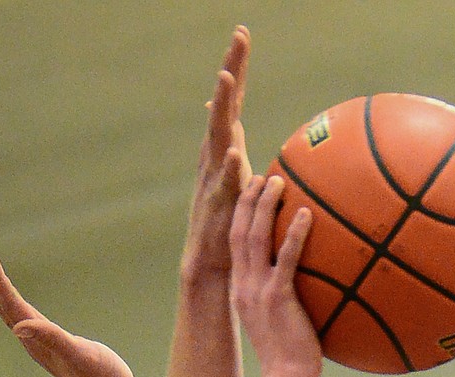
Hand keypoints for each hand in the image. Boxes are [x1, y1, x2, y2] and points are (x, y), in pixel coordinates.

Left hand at [0, 244, 140, 376]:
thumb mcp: (78, 353)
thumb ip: (50, 338)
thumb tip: (17, 327)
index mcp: (37, 338)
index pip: (10, 303)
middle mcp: (32, 340)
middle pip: (0, 303)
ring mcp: (39, 343)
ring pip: (7, 309)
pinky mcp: (50, 345)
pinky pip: (22, 317)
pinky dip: (10, 301)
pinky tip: (9, 300)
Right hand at [181, 25, 251, 280]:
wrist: (211, 264)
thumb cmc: (229, 223)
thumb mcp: (237, 180)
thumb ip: (237, 151)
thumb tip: (237, 126)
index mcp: (223, 147)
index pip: (232, 101)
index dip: (238, 68)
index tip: (242, 33)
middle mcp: (215, 154)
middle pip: (224, 104)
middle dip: (232, 69)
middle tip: (240, 36)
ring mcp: (214, 176)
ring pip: (218, 133)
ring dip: (223, 105)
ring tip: (226, 77)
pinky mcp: (217, 203)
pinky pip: (224, 181)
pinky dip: (227, 165)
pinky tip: (231, 150)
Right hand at [230, 174, 321, 376]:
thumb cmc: (290, 355)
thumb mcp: (280, 320)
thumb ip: (284, 295)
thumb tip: (306, 278)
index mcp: (241, 289)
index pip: (234, 242)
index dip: (240, 213)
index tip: (251, 190)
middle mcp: (243, 286)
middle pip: (239, 230)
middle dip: (247, 198)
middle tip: (261, 174)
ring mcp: (258, 291)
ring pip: (255, 238)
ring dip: (265, 206)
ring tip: (278, 182)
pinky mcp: (277, 298)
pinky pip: (285, 259)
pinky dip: (294, 234)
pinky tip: (306, 214)